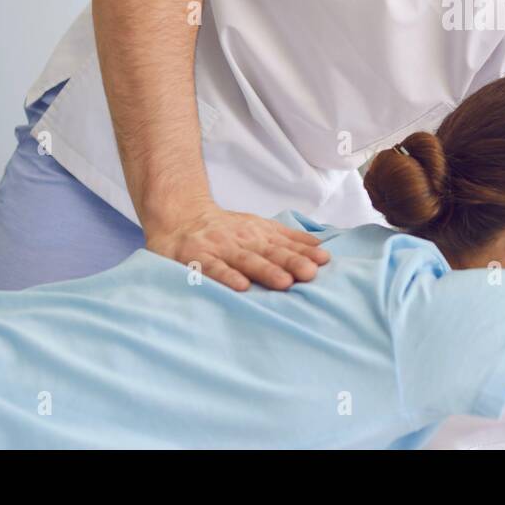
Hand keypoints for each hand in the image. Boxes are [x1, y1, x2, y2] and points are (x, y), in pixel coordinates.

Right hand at [145, 205, 330, 291]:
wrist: (179, 217)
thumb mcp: (258, 227)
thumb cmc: (225, 229)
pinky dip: (227, 277)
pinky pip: (213, 268)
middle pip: (271, 252)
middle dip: (292, 262)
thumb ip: (288, 238)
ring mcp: (220, 248)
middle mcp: (243, 240)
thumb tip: (321, 247)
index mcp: (259, 234)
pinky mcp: (197, 257)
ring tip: (285, 282)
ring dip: (266, 271)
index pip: (286, 244)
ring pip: (246, 260)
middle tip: (311, 273)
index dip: (305, 252)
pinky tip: (241, 287)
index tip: (324, 261)